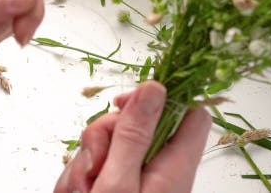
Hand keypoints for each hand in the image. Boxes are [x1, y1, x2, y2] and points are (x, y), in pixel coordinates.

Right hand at [54, 81, 211, 192]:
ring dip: (87, 163)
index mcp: (175, 167)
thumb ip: (135, 134)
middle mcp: (159, 172)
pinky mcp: (114, 189)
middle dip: (105, 136)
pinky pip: (94, 166)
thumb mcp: (119, 183)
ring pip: (109, 144)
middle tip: (95, 166)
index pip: (190, 115)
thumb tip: (156, 87)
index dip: (162, 99)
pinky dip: (80, 179)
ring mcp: (136, 181)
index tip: (126, 103)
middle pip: (138, 124)